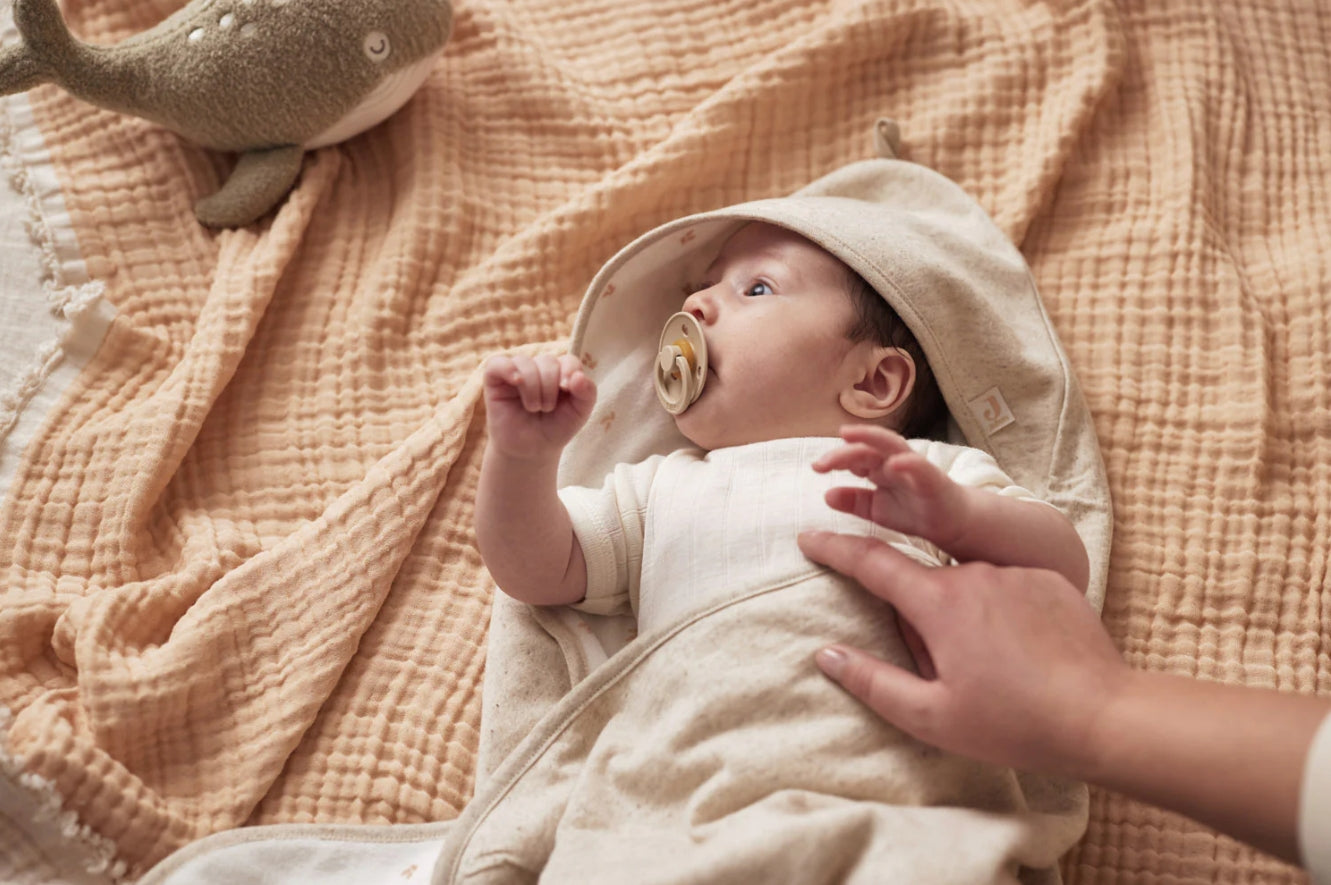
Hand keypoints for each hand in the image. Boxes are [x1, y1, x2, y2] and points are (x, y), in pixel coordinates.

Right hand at [483, 353, 595, 459]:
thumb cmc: (555, 428)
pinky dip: (508, 369)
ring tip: (534, 408)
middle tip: (547, 409)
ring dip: (532, 388)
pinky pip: (497, 364)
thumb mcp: (579, 413)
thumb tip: (578, 375)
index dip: (569, 372)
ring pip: (525, 363)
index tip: (567, 389)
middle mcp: (539, 367)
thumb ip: (587, 393)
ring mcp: (516, 372)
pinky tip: (516, 382)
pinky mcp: (495, 380)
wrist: (531, 451)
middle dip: (550, 388)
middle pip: (547, 361)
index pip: (568, 360)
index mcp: (561, 372)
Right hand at [798, 530, 1126, 777]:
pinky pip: (1008, 590)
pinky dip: (1001, 615)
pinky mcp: (1050, 582)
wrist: (1105, 716)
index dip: (834, 548)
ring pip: (968, 587)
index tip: (807, 536)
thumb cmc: (1014, 723)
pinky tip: (1022, 658)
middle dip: (916, 615)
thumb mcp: (930, 717)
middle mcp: (973, 574)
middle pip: (923, 582)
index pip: (871, 563)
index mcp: (938, 602)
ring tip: (992, 672)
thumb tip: (825, 654)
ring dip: (962, 619)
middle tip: (942, 668)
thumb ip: (871, 682)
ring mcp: (1015, 574)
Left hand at [812, 425, 969, 548]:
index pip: (855, 457)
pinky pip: (921, 467)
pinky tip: (894, 463)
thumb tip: (826, 495)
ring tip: (849, 434)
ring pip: (891, 446)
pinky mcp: (934, 480)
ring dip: (870, 437)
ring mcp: (914, 468)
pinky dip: (908, 463)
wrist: (954, 522)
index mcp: (879, 469)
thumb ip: (854, 501)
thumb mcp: (877, 509)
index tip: (816, 467)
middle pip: (867, 449)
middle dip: (844, 451)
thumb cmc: (914, 510)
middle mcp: (894, 463)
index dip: (835, 459)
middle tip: (821, 463)